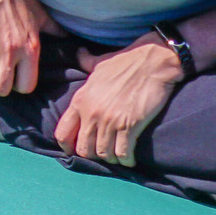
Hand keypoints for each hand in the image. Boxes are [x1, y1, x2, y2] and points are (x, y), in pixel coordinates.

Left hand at [53, 38, 184, 166]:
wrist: (153, 61)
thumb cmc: (126, 61)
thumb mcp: (100, 63)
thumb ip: (86, 63)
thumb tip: (79, 54)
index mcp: (80, 100)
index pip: (63, 133)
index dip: (68, 147)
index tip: (75, 151)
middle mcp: (91, 113)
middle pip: (84, 149)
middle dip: (92, 156)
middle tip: (102, 154)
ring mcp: (110, 121)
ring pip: (103, 154)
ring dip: (110, 159)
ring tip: (117, 157)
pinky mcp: (130, 126)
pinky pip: (123, 153)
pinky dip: (126, 160)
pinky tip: (130, 159)